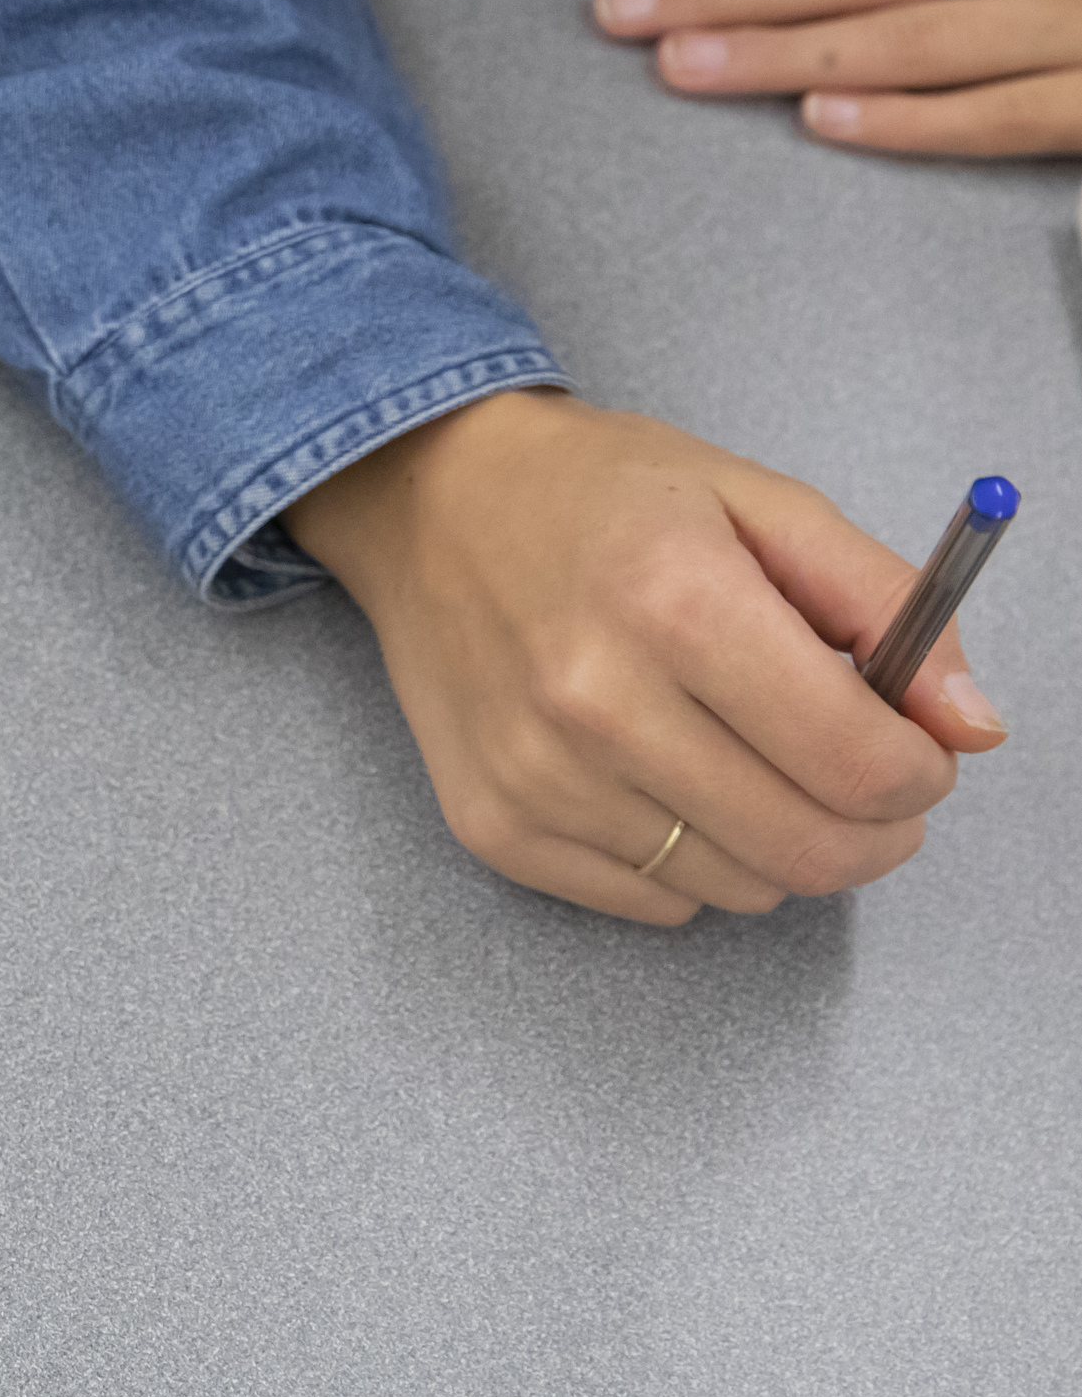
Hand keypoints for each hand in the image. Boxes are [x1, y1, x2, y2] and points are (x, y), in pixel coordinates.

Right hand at [282, 391, 1004, 922]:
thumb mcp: (761, 502)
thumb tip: (970, 728)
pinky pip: (653, 902)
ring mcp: (537, 776)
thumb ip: (886, 605)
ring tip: (737, 758)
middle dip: (870, 829)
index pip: (860, 765)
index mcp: (676, 602)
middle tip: (854, 778)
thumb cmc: (597, 494)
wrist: (427, 504)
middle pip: (808, 849)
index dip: (921, 772)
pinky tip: (658, 778)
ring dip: (772, 841)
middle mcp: (596, 701)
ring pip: (738, 887)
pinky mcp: (494, 825)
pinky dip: (686, 860)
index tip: (912, 749)